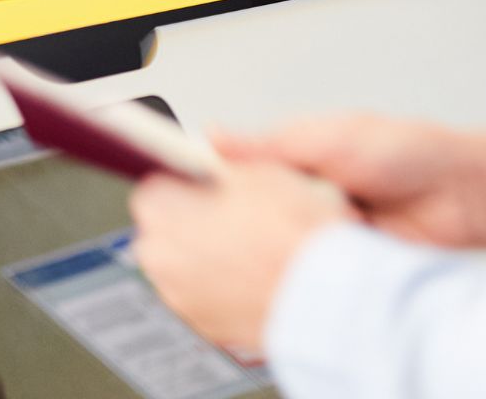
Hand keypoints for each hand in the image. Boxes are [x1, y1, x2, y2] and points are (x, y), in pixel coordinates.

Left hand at [129, 163, 356, 355]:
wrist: (330, 297)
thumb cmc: (295, 235)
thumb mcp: (261, 171)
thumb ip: (223, 163)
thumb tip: (215, 156)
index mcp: (160, 213)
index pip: (155, 186)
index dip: (187, 183)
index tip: (208, 186)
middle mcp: (159, 260)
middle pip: (164, 229)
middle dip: (191, 221)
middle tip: (233, 216)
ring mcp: (181, 299)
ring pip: (185, 267)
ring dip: (206, 257)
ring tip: (252, 249)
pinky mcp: (207, 328)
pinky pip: (206, 298)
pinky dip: (223, 289)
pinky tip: (257, 278)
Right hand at [219, 115, 485, 250]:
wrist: (463, 197)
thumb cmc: (406, 153)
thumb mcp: (326, 138)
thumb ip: (269, 143)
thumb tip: (215, 134)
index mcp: (294, 159)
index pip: (238, 176)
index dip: (217, 187)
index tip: (193, 196)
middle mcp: (305, 197)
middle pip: (254, 215)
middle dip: (248, 223)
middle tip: (236, 227)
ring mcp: (322, 232)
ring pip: (280, 246)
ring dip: (282, 247)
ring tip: (279, 246)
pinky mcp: (341, 263)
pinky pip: (311, 271)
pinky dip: (307, 271)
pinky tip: (303, 268)